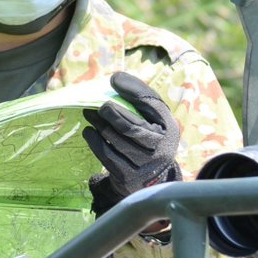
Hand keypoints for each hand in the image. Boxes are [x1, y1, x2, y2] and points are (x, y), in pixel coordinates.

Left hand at [83, 72, 180, 207]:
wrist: (151, 177)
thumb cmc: (149, 137)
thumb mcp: (154, 119)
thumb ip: (141, 97)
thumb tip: (116, 79)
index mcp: (169, 129)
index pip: (153, 105)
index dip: (133, 91)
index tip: (114, 80)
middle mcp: (160, 149)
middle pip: (130, 126)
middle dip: (111, 112)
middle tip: (99, 105)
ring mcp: (144, 165)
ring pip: (115, 139)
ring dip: (98, 124)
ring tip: (89, 114)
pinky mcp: (127, 177)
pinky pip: (105, 154)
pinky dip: (94, 140)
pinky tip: (89, 131)